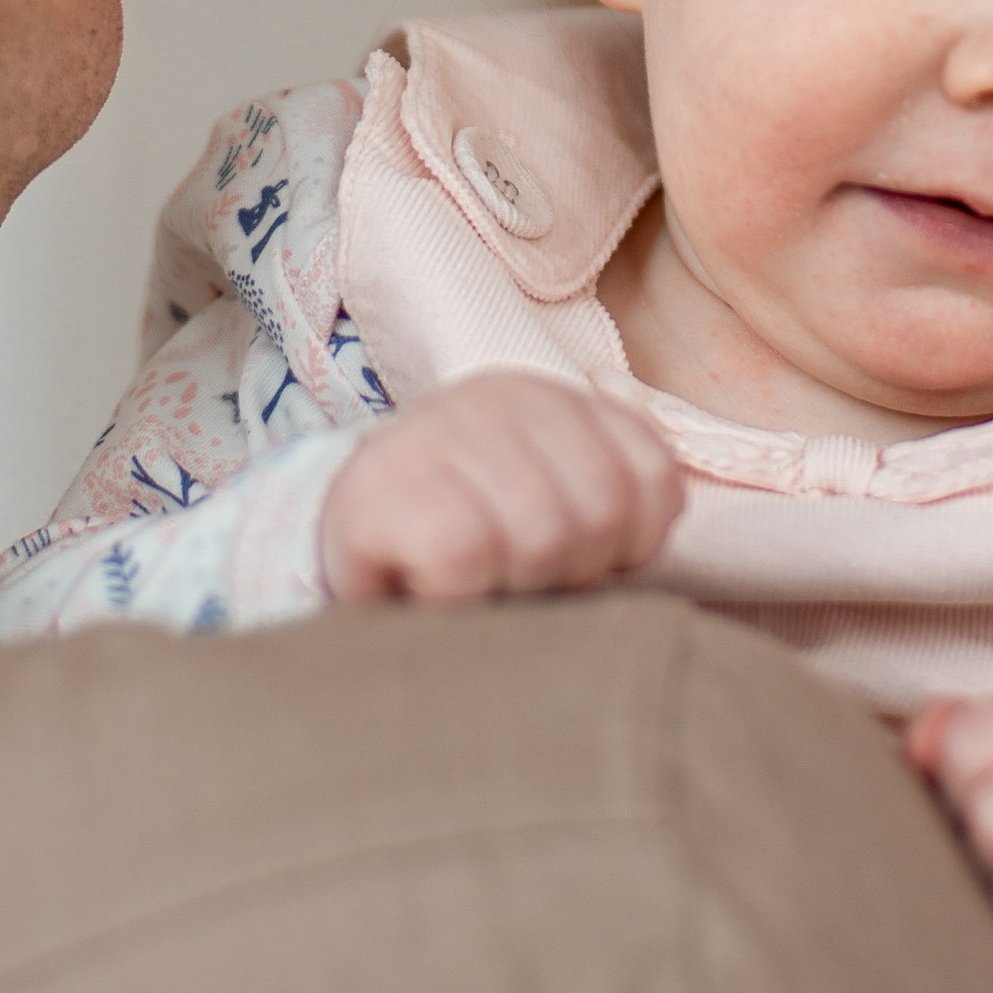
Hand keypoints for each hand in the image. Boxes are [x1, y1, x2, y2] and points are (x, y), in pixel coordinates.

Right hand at [319, 369, 683, 607]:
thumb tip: (648, 548)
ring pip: (540, 538)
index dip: (628, 548)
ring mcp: (439, 431)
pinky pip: (465, 558)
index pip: (652, 480)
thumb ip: (614, 509)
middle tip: (510, 576)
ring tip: (473, 581)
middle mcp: (502, 396)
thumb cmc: (462, 545)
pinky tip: (429, 587)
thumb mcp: (553, 509)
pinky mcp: (385, 488)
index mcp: (558, 401)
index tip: (576, 561)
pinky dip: (457, 596)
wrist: (340, 549)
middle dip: (568, 573)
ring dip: (510, 588)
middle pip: (602, 514)